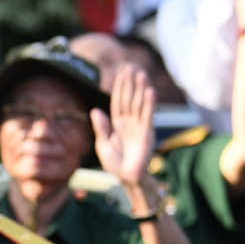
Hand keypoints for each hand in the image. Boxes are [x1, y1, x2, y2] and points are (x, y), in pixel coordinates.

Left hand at [92, 63, 154, 186]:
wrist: (127, 178)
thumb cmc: (114, 164)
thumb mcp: (103, 144)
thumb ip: (101, 127)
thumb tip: (95, 110)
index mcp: (117, 124)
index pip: (117, 101)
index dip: (118, 87)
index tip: (119, 72)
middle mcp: (129, 122)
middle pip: (128, 99)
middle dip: (129, 83)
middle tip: (130, 66)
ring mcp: (139, 126)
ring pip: (138, 104)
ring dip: (139, 89)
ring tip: (140, 73)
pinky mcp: (147, 133)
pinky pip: (147, 115)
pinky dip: (149, 103)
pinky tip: (149, 91)